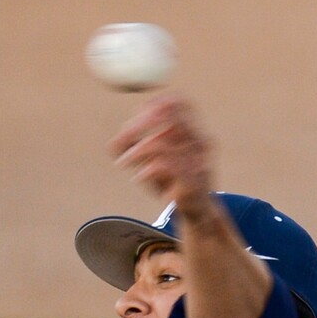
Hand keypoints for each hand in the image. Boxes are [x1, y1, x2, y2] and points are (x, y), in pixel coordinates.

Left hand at [110, 93, 214, 218]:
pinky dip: (144, 171)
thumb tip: (114, 142)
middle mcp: (201, 144)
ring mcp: (198, 163)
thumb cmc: (175, 184)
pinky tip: (138, 178)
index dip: (155, 104)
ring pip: (161, 144)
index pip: (179, 103)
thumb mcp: (155, 161)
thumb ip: (139, 147)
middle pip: (168, 119)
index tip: (136, 116)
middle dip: (140, 125)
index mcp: (196, 132)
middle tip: (122, 138)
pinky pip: (163, 167)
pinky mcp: (192, 183)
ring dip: (136, 152)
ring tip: (123, 162)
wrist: (198, 214)